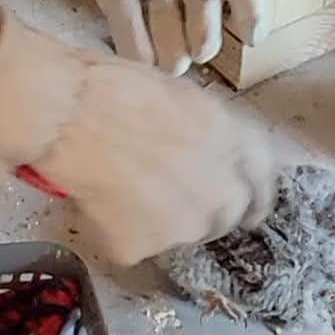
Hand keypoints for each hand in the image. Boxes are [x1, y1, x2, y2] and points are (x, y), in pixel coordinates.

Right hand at [0, 10, 274, 264]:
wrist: (69, 110)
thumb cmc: (117, 85)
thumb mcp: (184, 96)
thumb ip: (211, 133)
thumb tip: (210, 152)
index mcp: (237, 144)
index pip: (265, 181)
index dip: (253, 192)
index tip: (244, 201)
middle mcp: (224, 191)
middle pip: (228, 216)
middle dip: (205, 210)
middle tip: (167, 193)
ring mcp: (186, 227)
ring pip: (182, 234)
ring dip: (162, 222)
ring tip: (124, 188)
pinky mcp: (145, 249)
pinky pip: (135, 248)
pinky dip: (119, 233)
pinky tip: (100, 200)